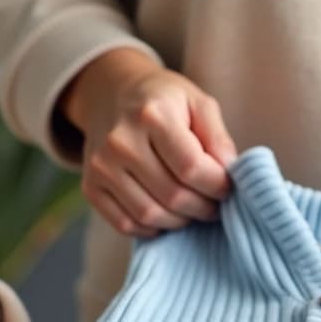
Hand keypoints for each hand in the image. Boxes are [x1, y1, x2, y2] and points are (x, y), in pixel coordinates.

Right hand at [62, 47, 237, 236]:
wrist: (111, 93)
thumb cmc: (164, 101)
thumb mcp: (198, 103)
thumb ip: (218, 137)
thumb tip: (230, 172)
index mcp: (152, 114)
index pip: (192, 168)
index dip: (218, 186)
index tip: (228, 187)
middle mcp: (121, 141)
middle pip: (173, 195)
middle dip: (204, 207)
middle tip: (215, 203)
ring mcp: (101, 166)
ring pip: (150, 215)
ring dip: (181, 220)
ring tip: (194, 208)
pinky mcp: (90, 186)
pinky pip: (124, 224)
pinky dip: (152, 228)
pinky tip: (167, 213)